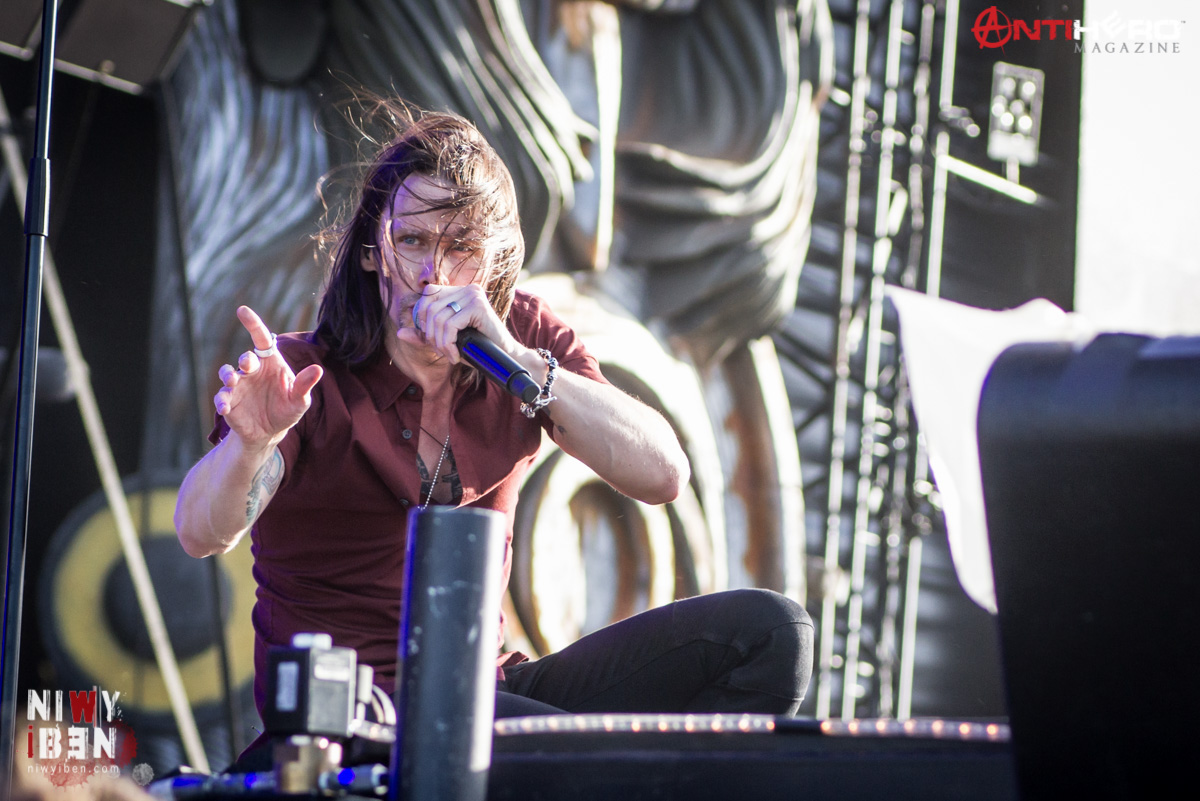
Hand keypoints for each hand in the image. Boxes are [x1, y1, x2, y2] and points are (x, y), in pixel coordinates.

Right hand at [214, 306, 322, 450]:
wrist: (270, 432)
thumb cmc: (287, 409)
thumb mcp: (299, 400)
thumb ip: (305, 385)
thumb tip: (318, 369)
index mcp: (271, 364)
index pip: (262, 339)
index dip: (253, 324)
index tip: (242, 310)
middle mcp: (252, 371)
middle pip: (246, 358)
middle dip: (246, 360)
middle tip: (247, 365)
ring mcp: (238, 385)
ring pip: (227, 373)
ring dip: (227, 374)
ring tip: (232, 381)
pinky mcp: (229, 401)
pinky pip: (221, 397)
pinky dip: (221, 401)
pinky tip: (224, 409)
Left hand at [402, 284, 519, 364]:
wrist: (503, 357)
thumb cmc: (476, 347)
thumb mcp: (446, 340)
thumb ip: (424, 336)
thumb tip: (399, 333)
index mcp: (458, 291)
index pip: (427, 295)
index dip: (422, 318)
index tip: (432, 340)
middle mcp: (466, 288)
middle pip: (430, 307)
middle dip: (430, 334)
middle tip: (441, 351)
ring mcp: (473, 295)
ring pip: (438, 318)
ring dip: (440, 343)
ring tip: (450, 355)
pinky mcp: (478, 306)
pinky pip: (451, 326)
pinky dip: (449, 345)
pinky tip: (456, 355)